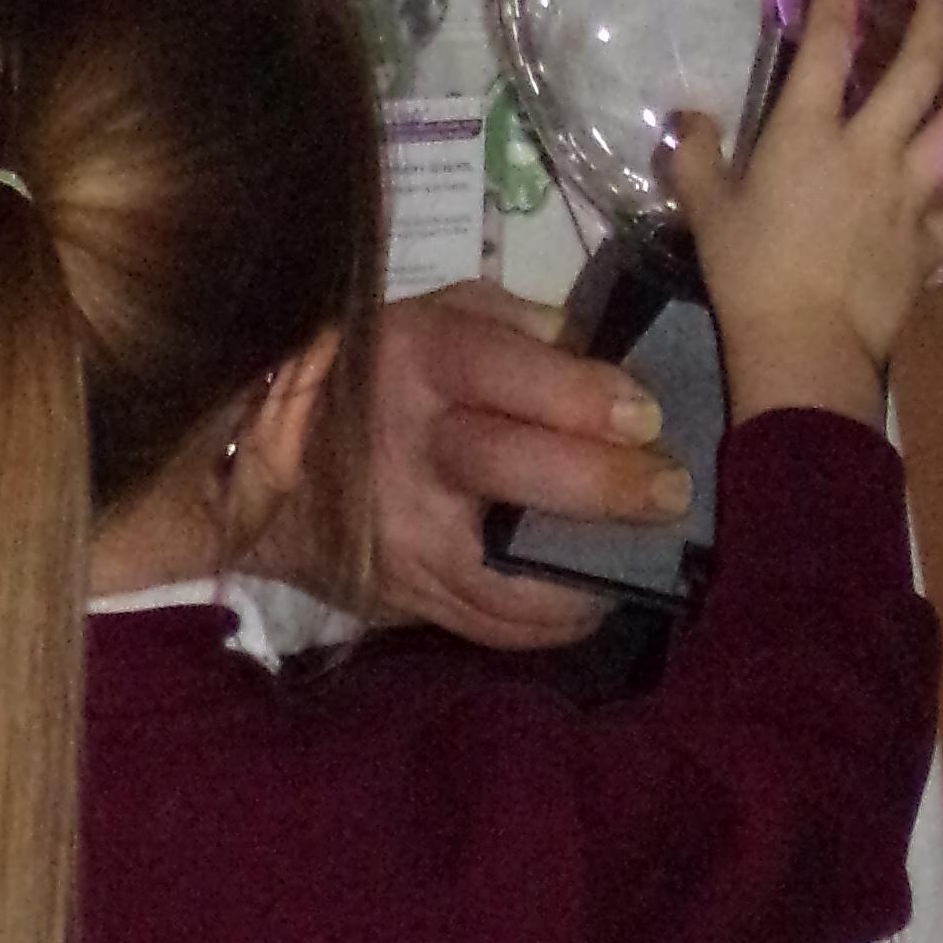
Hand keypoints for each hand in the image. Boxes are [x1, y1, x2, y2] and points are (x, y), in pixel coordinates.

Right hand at [359, 280, 694, 645]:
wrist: (271, 460)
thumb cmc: (383, 371)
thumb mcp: (441, 315)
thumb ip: (526, 328)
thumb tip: (611, 358)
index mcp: (418, 361)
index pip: (499, 369)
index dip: (580, 395)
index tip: (647, 416)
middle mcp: (407, 446)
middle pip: (504, 464)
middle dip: (601, 483)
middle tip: (670, 493)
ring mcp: (400, 534)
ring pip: (502, 573)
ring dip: (587, 574)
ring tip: (640, 559)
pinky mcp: (402, 598)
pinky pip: (490, 627)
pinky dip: (551, 620)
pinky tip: (592, 596)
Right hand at [667, 0, 942, 421]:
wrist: (806, 345)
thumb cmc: (748, 272)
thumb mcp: (705, 209)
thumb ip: (696, 157)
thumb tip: (691, 118)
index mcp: (808, 132)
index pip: (826, 41)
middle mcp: (869, 148)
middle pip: (919, 65)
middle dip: (937, 11)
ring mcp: (909, 192)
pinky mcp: (930, 240)